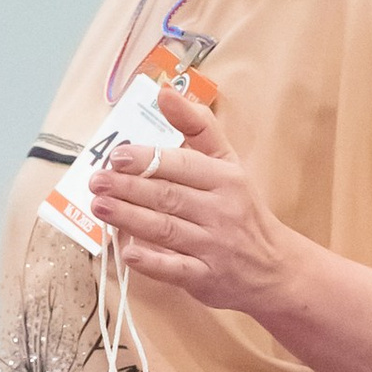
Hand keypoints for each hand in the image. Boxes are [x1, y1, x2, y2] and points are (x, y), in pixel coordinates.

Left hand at [87, 85, 292, 321]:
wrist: (274, 268)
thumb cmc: (241, 210)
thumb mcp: (229, 163)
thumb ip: (198, 127)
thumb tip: (165, 93)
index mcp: (224, 179)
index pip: (182, 165)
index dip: (148, 160)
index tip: (117, 156)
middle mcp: (220, 210)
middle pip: (168, 196)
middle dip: (129, 188)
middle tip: (97, 181)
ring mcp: (213, 246)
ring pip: (166, 229)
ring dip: (129, 218)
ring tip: (99, 206)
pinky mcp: (206, 278)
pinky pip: (175, 269)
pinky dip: (151, 262)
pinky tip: (128, 253)